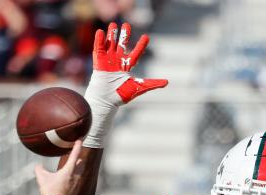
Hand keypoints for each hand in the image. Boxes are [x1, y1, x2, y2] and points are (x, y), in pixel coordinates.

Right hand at [34, 140, 85, 194]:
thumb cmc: (49, 191)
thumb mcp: (41, 178)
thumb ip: (39, 169)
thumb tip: (38, 166)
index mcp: (69, 170)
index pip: (75, 155)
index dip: (77, 146)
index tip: (80, 140)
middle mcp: (75, 176)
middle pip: (81, 163)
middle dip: (78, 159)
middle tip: (75, 155)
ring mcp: (77, 184)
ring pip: (80, 172)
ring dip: (77, 168)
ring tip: (72, 167)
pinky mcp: (76, 191)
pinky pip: (77, 181)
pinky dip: (73, 178)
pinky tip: (68, 181)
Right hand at [83, 22, 166, 147]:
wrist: (107, 100)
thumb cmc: (122, 95)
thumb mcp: (139, 87)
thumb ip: (152, 83)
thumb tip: (167, 82)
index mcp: (127, 67)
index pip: (135, 54)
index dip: (141, 46)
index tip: (146, 37)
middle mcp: (117, 62)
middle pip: (121, 45)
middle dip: (124, 36)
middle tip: (127, 25)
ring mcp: (107, 61)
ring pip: (110, 44)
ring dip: (111, 35)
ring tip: (113, 24)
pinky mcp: (98, 62)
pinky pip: (99, 48)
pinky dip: (99, 40)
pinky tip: (101, 32)